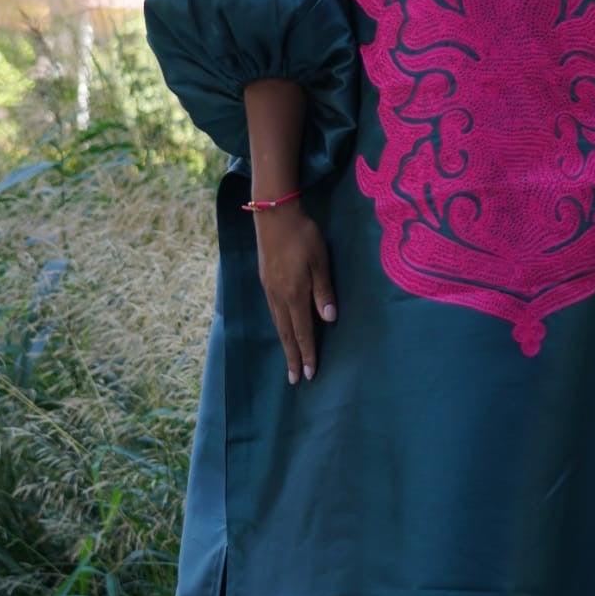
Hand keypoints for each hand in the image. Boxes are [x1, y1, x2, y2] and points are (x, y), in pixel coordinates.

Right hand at [254, 206, 336, 384]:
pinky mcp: (265, 281)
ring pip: (278, 324)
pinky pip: (273, 313)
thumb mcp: (319, 260)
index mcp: (294, 294)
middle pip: (287, 333)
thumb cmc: (302, 235)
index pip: (303, 330)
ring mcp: (269, 289)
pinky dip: (280, 328)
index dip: (307, 353)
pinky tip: (283, 330)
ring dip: (285, 345)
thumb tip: (329, 319)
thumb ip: (323, 290)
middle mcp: (279, 297)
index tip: (309, 374)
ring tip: (289, 361)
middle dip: (292, 356)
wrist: (273, 214)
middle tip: (294, 380)